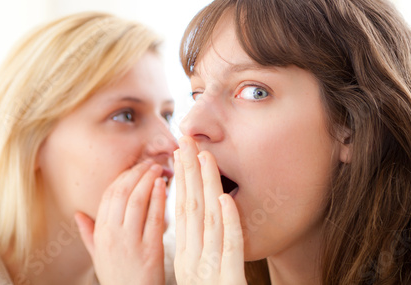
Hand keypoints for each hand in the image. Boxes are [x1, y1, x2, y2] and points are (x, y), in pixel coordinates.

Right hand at [75, 160, 166, 284]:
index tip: (134, 169)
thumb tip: (78, 214)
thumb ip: (89, 234)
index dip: (122, 178)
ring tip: (157, 168)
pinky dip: (158, 198)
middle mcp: (112, 235)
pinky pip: (154, 217)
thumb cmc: (118, 277)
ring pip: (137, 200)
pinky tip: (163, 186)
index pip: (108, 196)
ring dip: (148, 180)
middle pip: (122, 193)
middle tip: (149, 163)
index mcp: (101, 234)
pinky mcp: (150, 250)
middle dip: (136, 173)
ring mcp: (130, 242)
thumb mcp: (98, 256)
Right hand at [174, 136, 246, 284]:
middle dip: (188, 173)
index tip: (181, 153)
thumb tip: (204, 219)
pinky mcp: (229, 283)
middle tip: (185, 141)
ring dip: (207, 186)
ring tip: (205, 157)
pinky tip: (226, 199)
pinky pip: (229, 249)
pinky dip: (228, 223)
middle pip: (190, 209)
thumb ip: (198, 249)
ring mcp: (209, 271)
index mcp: (185, 257)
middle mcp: (193, 260)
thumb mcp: (198, 275)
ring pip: (208, 222)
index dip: (182, 181)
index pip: (181, 211)